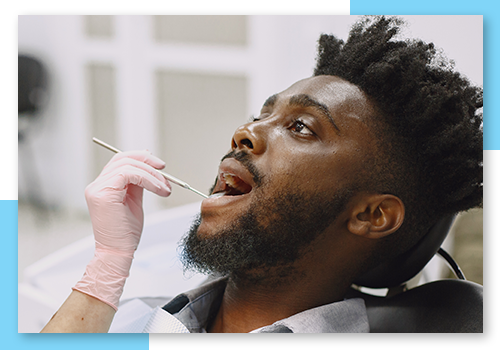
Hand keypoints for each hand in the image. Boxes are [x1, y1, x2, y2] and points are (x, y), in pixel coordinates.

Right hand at [73, 150, 170, 309]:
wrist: (118, 252)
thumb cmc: (125, 233)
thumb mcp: (134, 201)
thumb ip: (138, 183)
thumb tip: (148, 166)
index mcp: (103, 186)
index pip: (120, 161)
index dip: (141, 158)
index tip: (159, 165)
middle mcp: (97, 185)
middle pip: (122, 158)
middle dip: (148, 162)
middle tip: (165, 171)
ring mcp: (98, 188)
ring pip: (128, 165)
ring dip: (152, 174)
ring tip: (165, 187)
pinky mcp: (104, 193)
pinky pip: (128, 174)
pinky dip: (148, 179)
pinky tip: (158, 189)